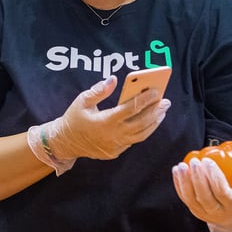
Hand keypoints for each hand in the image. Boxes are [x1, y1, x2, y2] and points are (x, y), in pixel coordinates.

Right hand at [28, 75, 170, 173]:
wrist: (65, 142)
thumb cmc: (74, 118)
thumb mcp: (82, 101)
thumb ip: (99, 90)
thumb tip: (113, 79)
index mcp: (105, 121)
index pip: (131, 109)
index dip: (145, 99)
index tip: (156, 91)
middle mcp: (113, 135)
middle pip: (141, 123)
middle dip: (155, 111)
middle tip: (166, 101)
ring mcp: (115, 146)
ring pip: (141, 135)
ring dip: (153, 123)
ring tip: (161, 112)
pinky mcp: (116, 152)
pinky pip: (133, 141)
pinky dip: (143, 131)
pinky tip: (149, 122)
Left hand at [172, 154, 231, 231]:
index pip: (222, 193)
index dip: (214, 177)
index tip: (209, 160)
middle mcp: (219, 214)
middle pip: (205, 197)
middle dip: (198, 179)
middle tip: (195, 161)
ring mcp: (205, 215)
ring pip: (192, 200)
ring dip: (184, 182)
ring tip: (182, 165)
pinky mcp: (195, 212)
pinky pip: (185, 199)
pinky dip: (179, 185)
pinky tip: (177, 170)